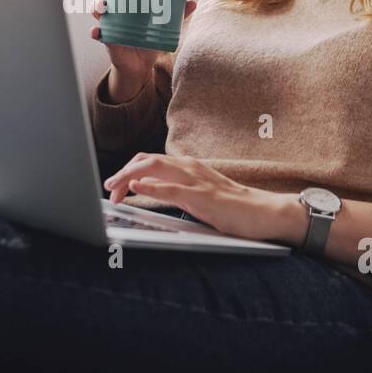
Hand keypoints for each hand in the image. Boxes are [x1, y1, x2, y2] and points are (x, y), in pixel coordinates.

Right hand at [91, 0, 195, 102]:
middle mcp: (113, 8)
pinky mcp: (107, 39)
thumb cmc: (150, 38)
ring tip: (104, 6)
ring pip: (96, 9)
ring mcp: (108, 23)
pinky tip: (98, 31)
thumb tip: (192, 1)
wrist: (141, 64)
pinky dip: (96, 32)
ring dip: (97, 5)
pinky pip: (98, 34)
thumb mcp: (164, 23)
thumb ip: (177, 13)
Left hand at [103, 153, 306, 244]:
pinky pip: (173, 188)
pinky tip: (137, 188)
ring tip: (114, 187)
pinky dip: (152, 187)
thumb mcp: (196, 193)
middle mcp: (189, 167)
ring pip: (154, 168)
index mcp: (187, 166)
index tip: (114, 185)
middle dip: (122, 172)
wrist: (263, 212)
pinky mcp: (203, 197)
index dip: (127, 170)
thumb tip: (144, 188)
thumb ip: (172, 188)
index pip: (148, 161)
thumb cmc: (231, 206)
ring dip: (128, 176)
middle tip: (108, 188)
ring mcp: (196, 180)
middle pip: (145, 160)